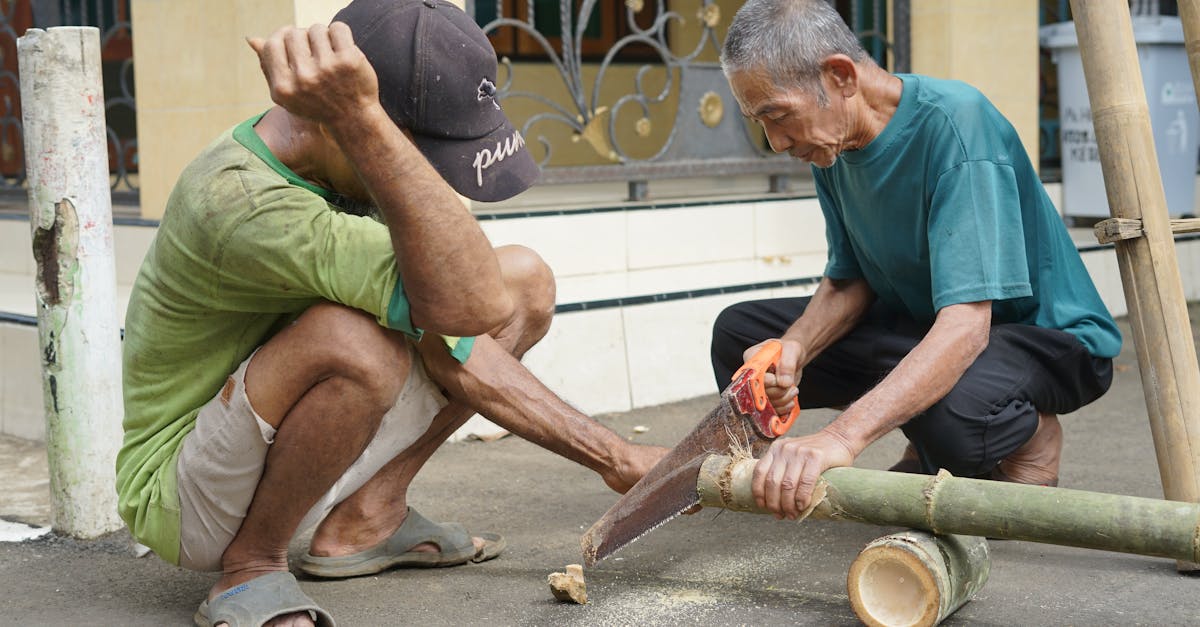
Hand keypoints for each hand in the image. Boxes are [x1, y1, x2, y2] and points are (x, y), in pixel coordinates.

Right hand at [246, 22, 379, 125]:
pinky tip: (342, 48)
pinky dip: (340, 33)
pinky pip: (338, 28)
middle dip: (303, 37)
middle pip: (294, 34)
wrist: (353, 119)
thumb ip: (269, 67)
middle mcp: (303, 78)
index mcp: (283, 87)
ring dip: (322, 36)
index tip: (293, 42)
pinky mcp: (349, 60)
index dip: (282, 37)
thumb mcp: (287, 94)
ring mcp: (327, 69)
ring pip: (316, 29)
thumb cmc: (317, 103)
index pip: (273, 44)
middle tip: (314, 50)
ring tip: (328, 52)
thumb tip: (252, 39)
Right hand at [742, 338, 804, 415]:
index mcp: (751, 358)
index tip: (778, 380)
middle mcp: (751, 374)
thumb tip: (784, 382)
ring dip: (783, 400)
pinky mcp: (766, 397)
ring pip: (767, 403)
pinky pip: (772, 409)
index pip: (752, 375)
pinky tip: (790, 401)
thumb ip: (788, 363)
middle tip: (790, 386)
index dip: (766, 382)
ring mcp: (758, 387)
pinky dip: (783, 408)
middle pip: (760, 392)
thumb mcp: (791, 349)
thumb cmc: (790, 350)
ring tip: (793, 390)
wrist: (794, 358)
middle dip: (779, 392)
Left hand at [752, 429, 854, 519]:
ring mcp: (800, 451)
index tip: (763, 507)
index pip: (759, 472)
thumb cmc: (816, 455)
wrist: (839, 439)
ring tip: (792, 515)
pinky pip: (805, 482)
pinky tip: (803, 506)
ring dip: (788, 505)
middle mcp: (785, 449)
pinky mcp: (816, 456)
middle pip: (772, 481)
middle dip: (774, 503)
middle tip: (781, 515)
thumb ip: (783, 471)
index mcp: (776, 449)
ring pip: (788, 484)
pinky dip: (803, 498)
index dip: (758, 492)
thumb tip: (773, 501)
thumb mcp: (793, 457)